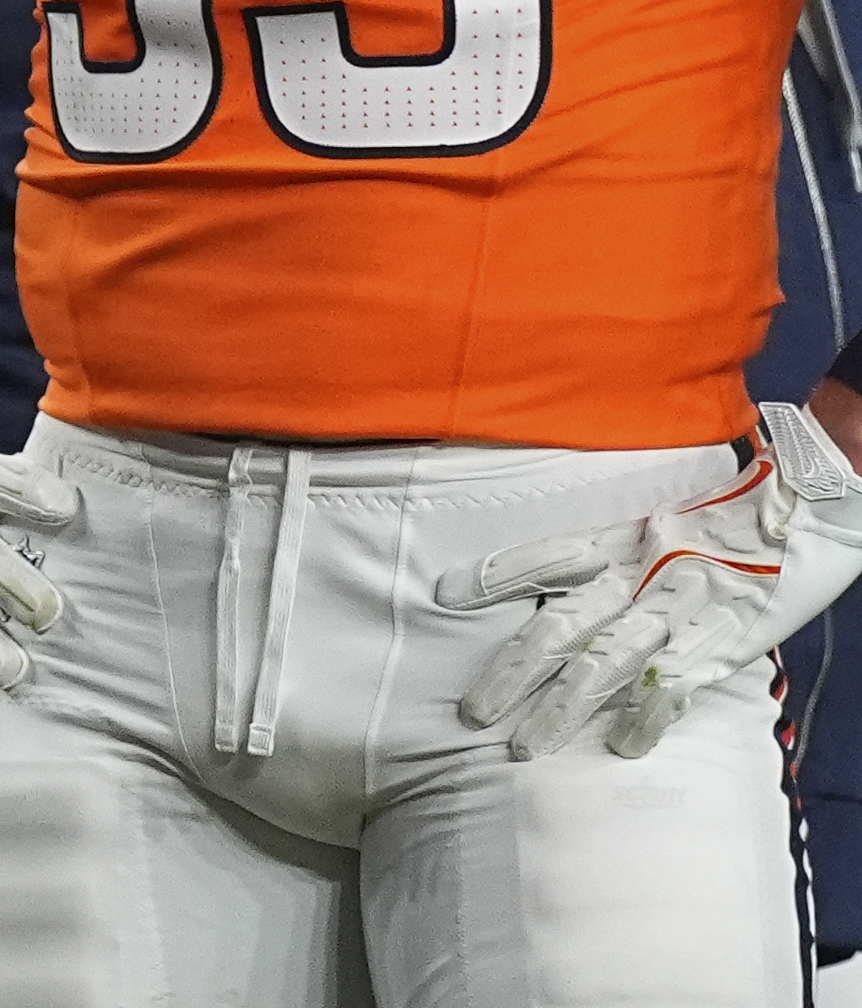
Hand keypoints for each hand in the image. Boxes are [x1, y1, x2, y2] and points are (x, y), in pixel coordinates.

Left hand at [444, 401, 861, 758]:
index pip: (549, 556)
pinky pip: (676, 686)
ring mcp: (681, 613)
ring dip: (562, 708)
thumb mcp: (653, 524)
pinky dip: (647, 716)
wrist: (806, 505)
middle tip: (474, 713)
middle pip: (562, 626)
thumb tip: (545, 578)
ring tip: (526, 745)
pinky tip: (621, 744)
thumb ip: (605, 551)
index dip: (498, 572)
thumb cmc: (727, 520)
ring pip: (607, 664)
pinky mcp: (723, 644)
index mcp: (623, 543)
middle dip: (513, 673)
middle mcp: (642, 577)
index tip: (445, 594)